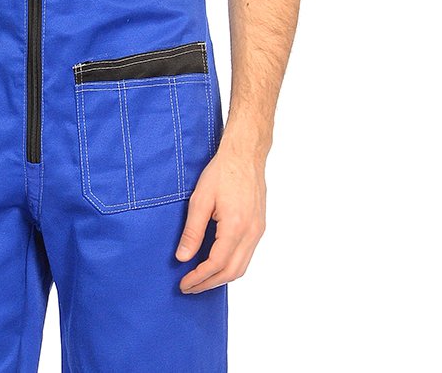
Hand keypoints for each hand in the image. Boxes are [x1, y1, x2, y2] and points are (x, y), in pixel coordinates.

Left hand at [174, 145, 266, 292]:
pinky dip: (231, 265)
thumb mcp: (200, 199)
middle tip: (189, 287)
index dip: (198, 278)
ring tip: (201, 279)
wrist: (245, 155)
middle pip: (231, 272)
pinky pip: (247, 255)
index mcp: (235, 227)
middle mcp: (251, 233)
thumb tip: (182, 258)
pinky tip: (217, 263)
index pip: (216, 264)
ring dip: (221, 277)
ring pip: (242, 266)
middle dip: (209, 283)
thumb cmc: (222, 172)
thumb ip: (192, 231)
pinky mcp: (259, 227)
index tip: (184, 284)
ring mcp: (258, 231)